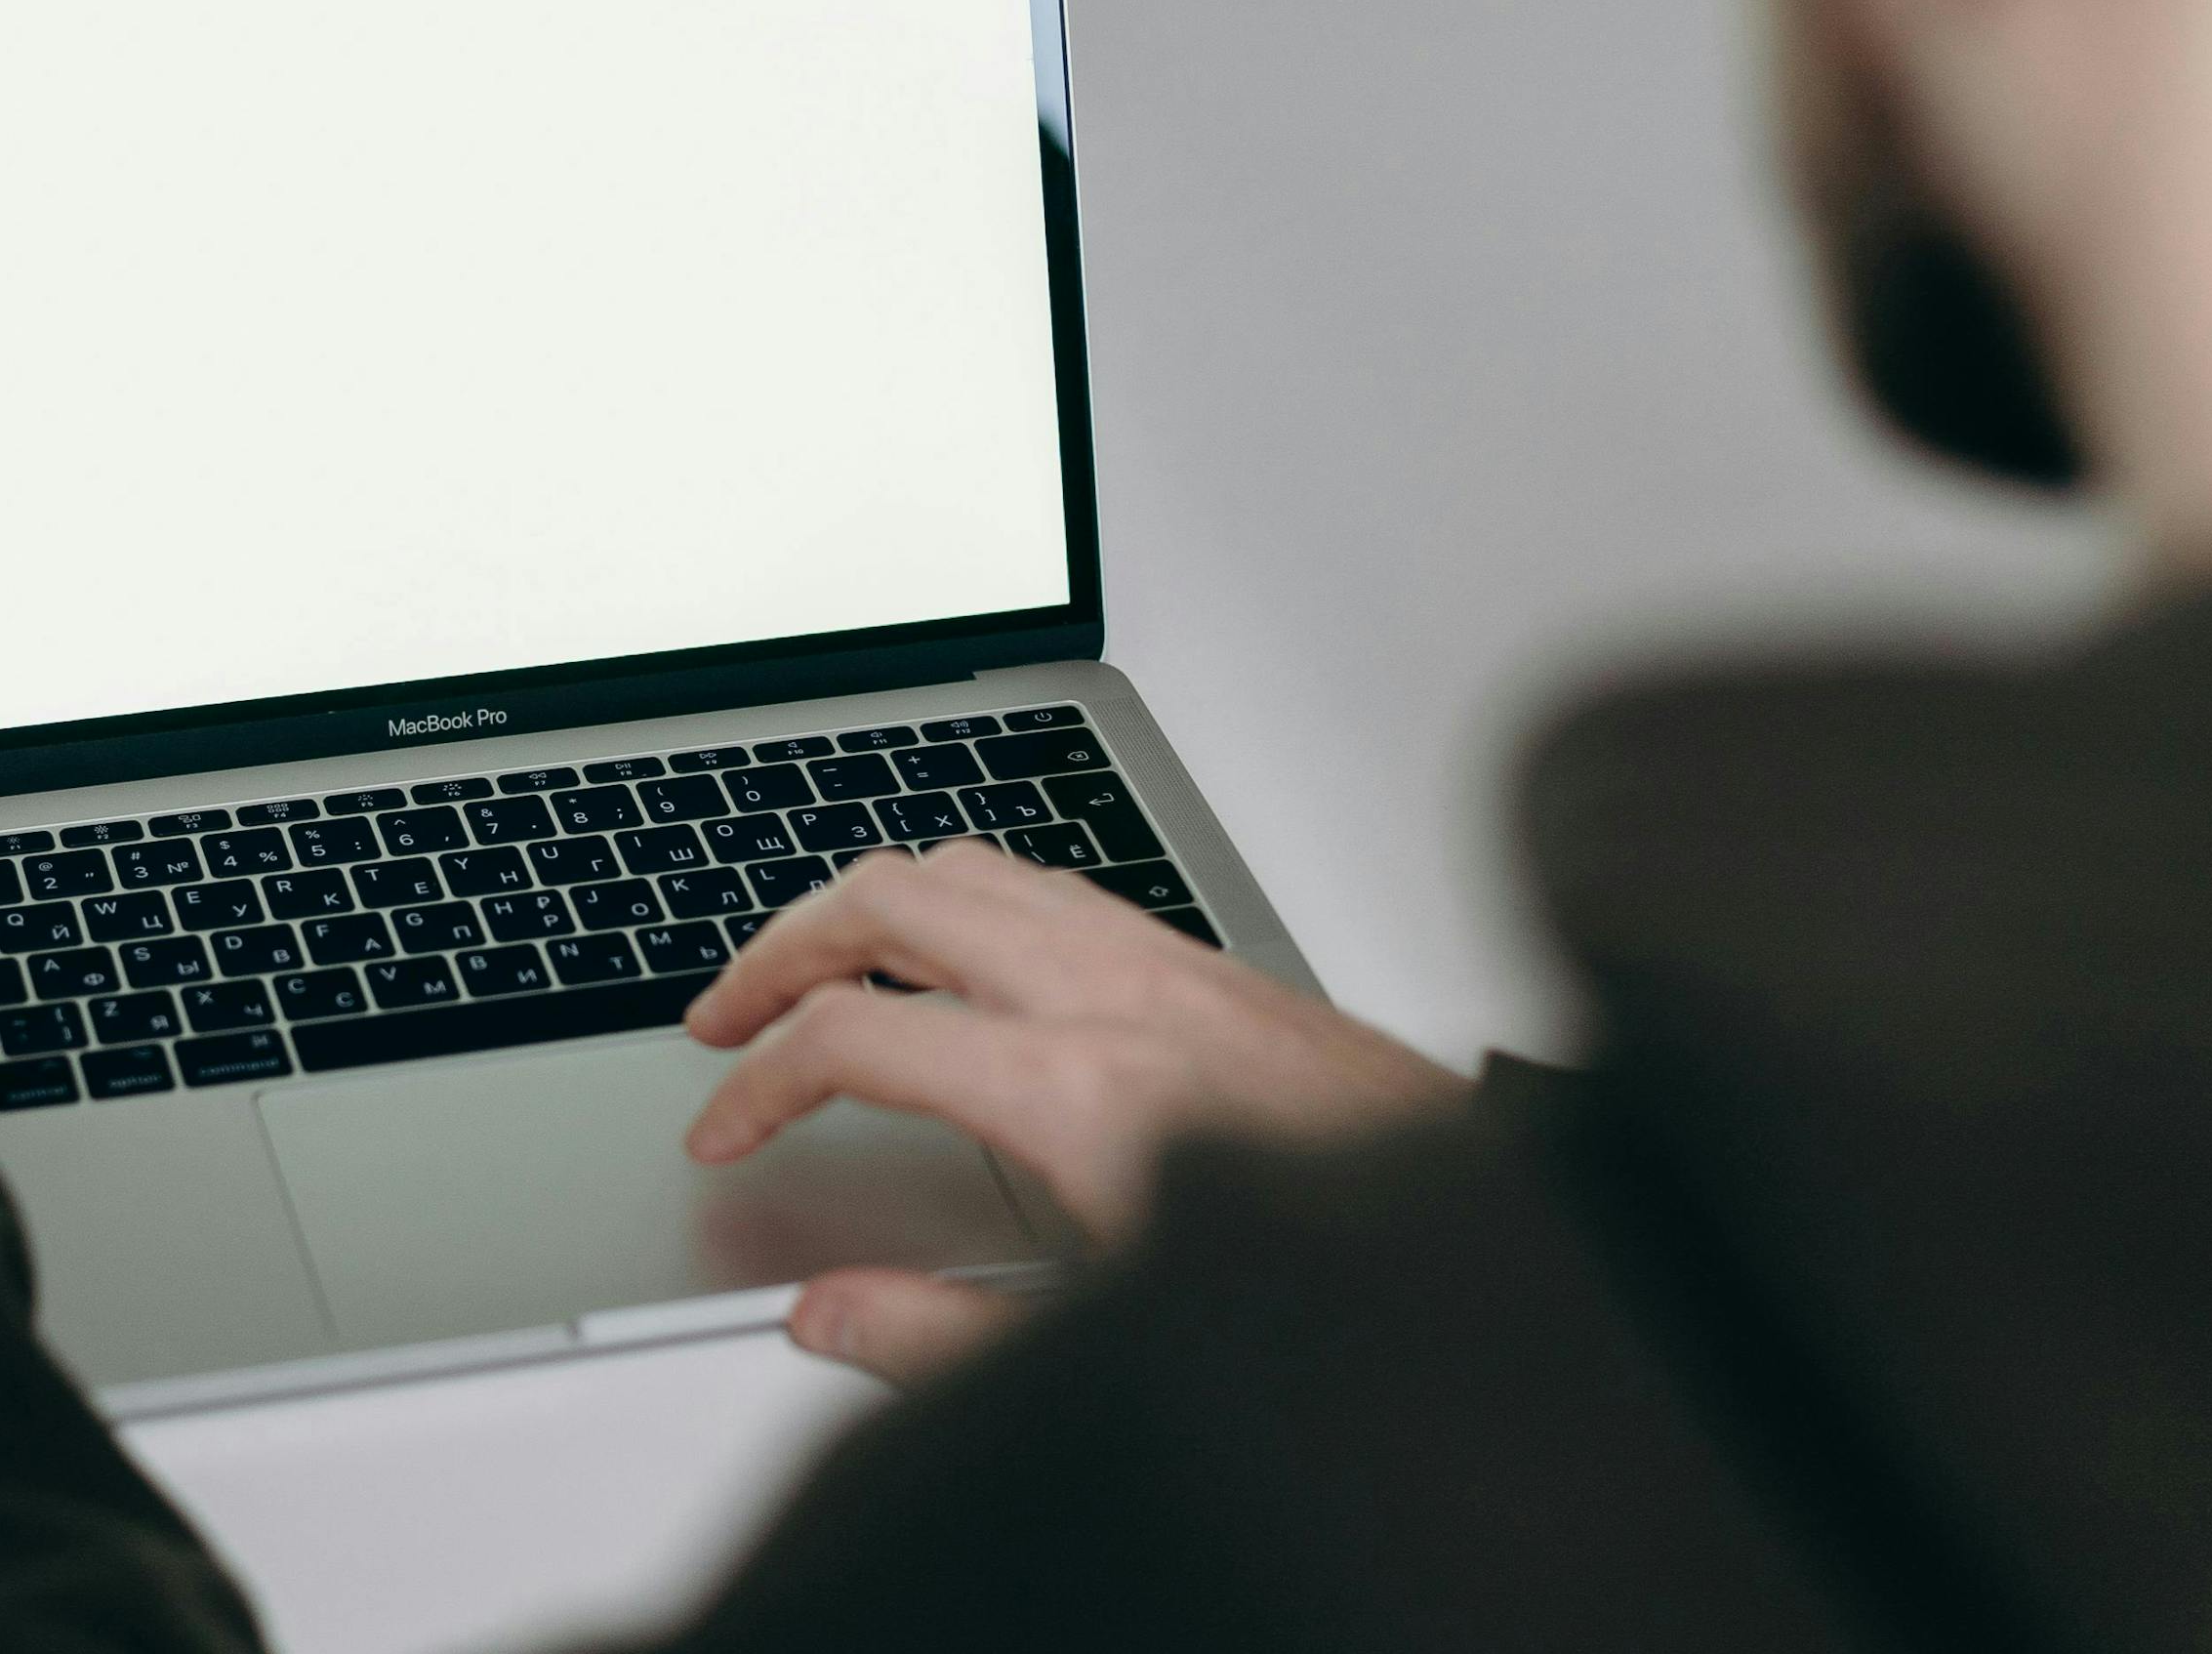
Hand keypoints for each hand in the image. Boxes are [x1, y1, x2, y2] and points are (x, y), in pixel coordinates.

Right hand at [681, 840, 1463, 1380]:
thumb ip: (939, 1338)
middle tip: (721, 1018)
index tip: (722, 1134)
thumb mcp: (1105, 1346)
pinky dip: (962, 899)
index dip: (757, 1085)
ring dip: (866, 907)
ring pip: (970, 867)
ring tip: (809, 968)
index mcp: (1074, 1091)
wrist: (1489, 1243)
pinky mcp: (1205, 963)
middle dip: (779, 950)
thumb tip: (822, 1314)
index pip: (856, 1040)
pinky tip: (953, 954)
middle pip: (892, 901)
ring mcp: (1163, 964)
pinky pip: (1048, 884)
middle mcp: (1114, 998)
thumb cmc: (1324, 1297)